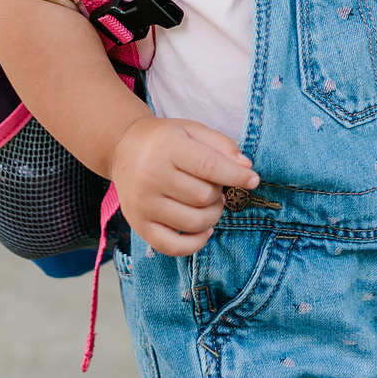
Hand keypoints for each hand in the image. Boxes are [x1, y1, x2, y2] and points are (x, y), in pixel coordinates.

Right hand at [112, 117, 259, 256]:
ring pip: (194, 222)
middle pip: (204, 197)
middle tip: (215, 185)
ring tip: (210, 203)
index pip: (209, 167)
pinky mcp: (139, 225)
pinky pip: (173, 247)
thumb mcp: (192, 130)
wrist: (123, 149)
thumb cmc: (164, 140)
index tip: (253, 180)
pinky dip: (195, 243)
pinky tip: (204, 230)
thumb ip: (222, 145)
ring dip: (213, 216)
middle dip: (220, 193)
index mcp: (166, 148)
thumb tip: (247, 168)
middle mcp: (151, 177)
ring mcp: (143, 204)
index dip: (237, 176)